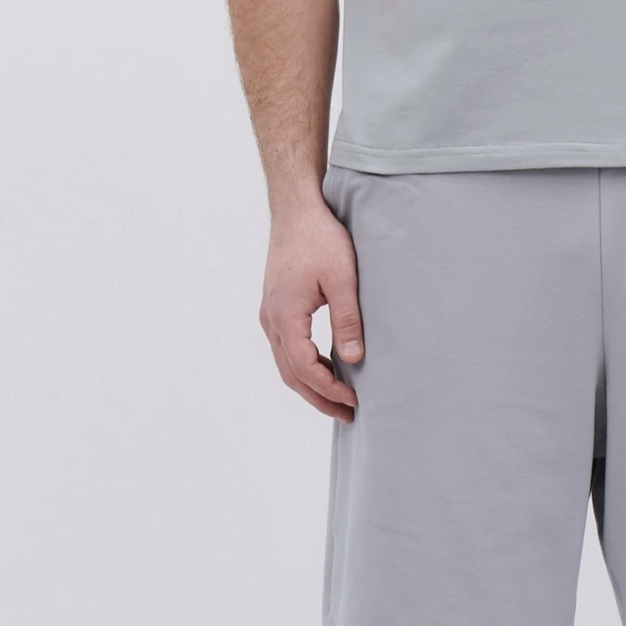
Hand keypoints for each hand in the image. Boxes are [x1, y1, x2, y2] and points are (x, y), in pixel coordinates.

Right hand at [259, 198, 363, 421]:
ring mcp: (270, 314)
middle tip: (347, 415)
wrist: (296, 210)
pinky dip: (304, 365)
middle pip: (291, 375)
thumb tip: (354, 358)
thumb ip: (347, 319)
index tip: (355, 400)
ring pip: (286, 364)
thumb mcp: (342, 278)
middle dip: (319, 398)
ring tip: (339, 399)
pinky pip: (286, 348)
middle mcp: (271, 320)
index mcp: (285, 317)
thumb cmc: (320, 238)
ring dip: (311, 384)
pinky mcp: (275, 307)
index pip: (305, 369)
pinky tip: (327, 367)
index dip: (329, 389)